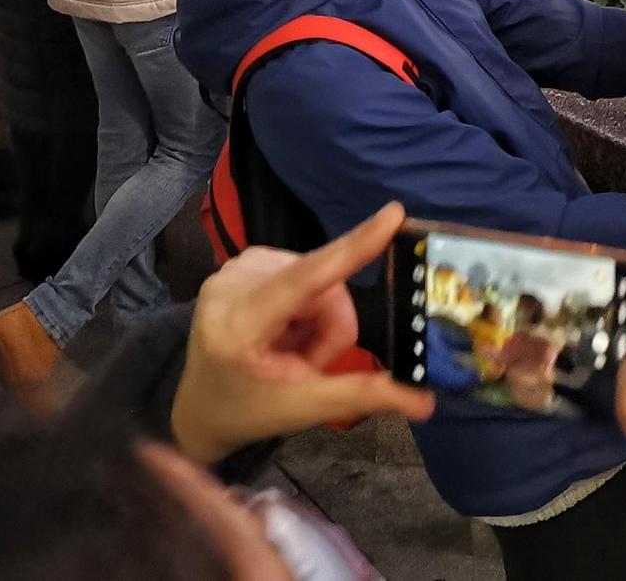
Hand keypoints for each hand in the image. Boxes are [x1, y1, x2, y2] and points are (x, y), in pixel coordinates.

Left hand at [170, 202, 431, 462]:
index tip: (394, 214)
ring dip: (319, 316)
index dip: (351, 247)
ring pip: (320, 277)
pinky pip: (305, 269)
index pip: (305, 279)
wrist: (198, 407)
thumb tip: (427, 402)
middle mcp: (231, 284)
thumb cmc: (247, 411)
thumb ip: (362, 395)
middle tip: (308, 363)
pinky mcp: (244, 259)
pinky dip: (306, 302)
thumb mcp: (303, 409)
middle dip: (331, 327)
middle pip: (324, 286)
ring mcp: (234, 266)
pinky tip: (282, 327)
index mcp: (239, 326)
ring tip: (290, 348)